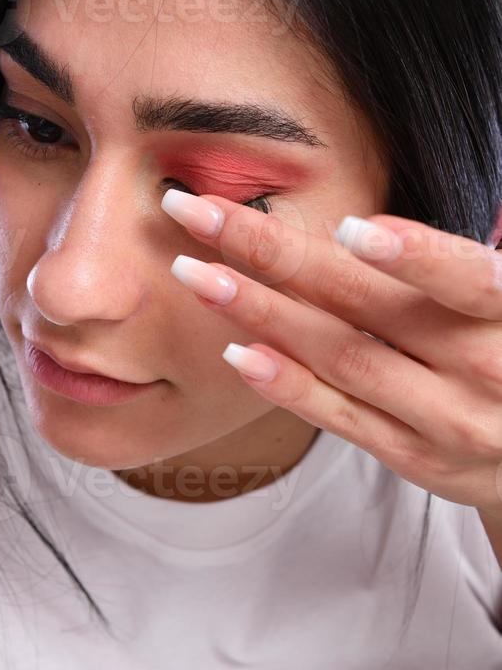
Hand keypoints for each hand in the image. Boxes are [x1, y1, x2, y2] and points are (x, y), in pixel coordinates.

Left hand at [162, 189, 501, 521]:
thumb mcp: (496, 301)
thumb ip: (444, 267)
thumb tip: (343, 224)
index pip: (466, 279)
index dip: (412, 254)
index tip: (348, 226)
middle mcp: (484, 368)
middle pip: (365, 304)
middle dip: (274, 251)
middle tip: (203, 213)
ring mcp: (445, 419)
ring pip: (341, 358)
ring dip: (260, 312)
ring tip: (197, 274)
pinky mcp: (413, 456)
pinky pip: (341, 417)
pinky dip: (287, 384)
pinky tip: (236, 352)